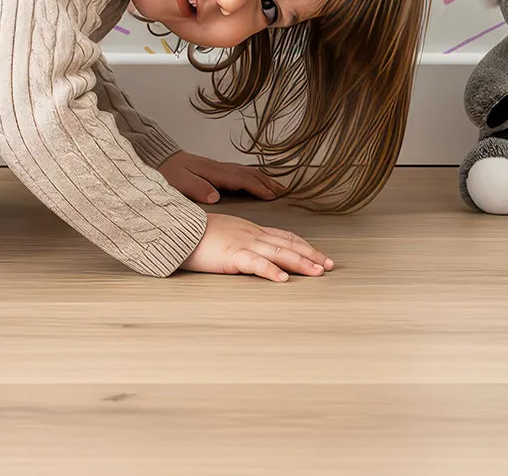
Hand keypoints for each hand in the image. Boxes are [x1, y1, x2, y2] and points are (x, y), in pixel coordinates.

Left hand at [156, 149, 283, 203]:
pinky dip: (253, 175)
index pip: (242, 180)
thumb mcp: (178, 181)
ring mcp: (218, 167)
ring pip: (246, 171)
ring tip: (276, 186)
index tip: (273, 196)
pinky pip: (239, 171)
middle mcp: (219, 168)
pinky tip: (255, 180)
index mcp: (214, 172)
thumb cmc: (167, 172)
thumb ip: (196, 188)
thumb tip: (215, 196)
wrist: (158, 157)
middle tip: (284, 192)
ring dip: (263, 178)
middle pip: (249, 174)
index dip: (258, 187)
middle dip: (267, 182)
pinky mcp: (214, 169)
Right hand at [180, 213, 332, 281]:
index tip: (320, 255)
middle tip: (330, 265)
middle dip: (311, 255)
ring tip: (318, 272)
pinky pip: (255, 262)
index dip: (304, 245)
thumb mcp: (224, 232)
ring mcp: (243, 243)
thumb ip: (239, 240)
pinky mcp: (231, 254)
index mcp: (250, 230)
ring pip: (278, 252)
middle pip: (288, 244)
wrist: (177, 228)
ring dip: (300, 263)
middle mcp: (252, 234)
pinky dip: (271, 271)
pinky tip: (283, 279)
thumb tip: (250, 252)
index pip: (284, 236)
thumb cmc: (196, 234)